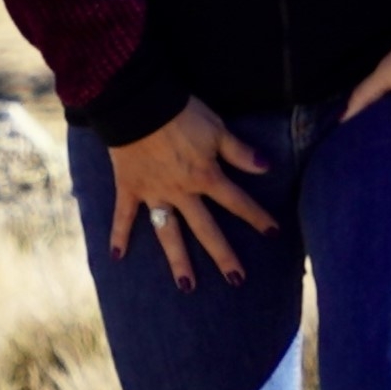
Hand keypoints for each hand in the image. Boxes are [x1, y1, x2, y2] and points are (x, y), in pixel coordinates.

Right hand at [106, 99, 275, 287]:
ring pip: (168, 233)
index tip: (273, 233)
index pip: (237, 201)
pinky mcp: (130, 188)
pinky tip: (117, 257)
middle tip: (237, 280)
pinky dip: (119, 235)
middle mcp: (182, 192)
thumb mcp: (216, 129)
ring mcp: (154, 194)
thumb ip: (239, 152)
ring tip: (187, 285)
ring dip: (178, 260)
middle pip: (206, 229)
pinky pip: (124, 216)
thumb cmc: (180, 113)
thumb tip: (267, 167)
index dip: (256, 217)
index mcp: (206, 176)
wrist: (138, 103)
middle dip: (223, 255)